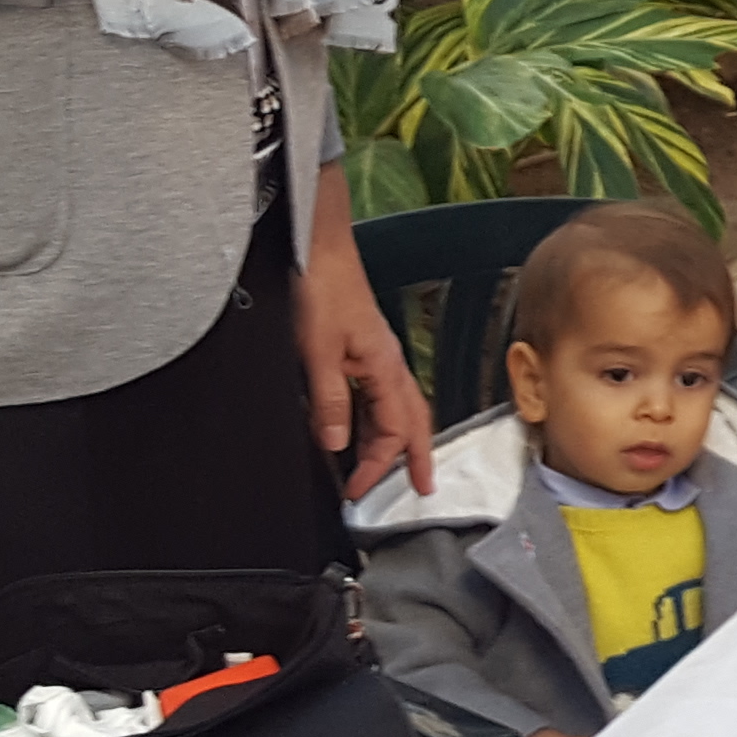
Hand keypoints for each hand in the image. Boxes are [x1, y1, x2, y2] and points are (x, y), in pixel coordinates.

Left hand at [295, 165, 433, 498]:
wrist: (316, 245)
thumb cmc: (322, 287)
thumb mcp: (317, 350)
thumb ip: (329, 400)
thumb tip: (335, 443)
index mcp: (384, 367)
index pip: (394, 429)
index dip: (379, 464)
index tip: (359, 491)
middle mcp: (387, 362)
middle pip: (411, 419)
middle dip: (414, 455)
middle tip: (420, 486)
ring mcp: (375, 353)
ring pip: (395, 406)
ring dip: (393, 438)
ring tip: (388, 465)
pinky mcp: (359, 344)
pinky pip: (377, 391)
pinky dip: (374, 415)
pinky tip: (357, 423)